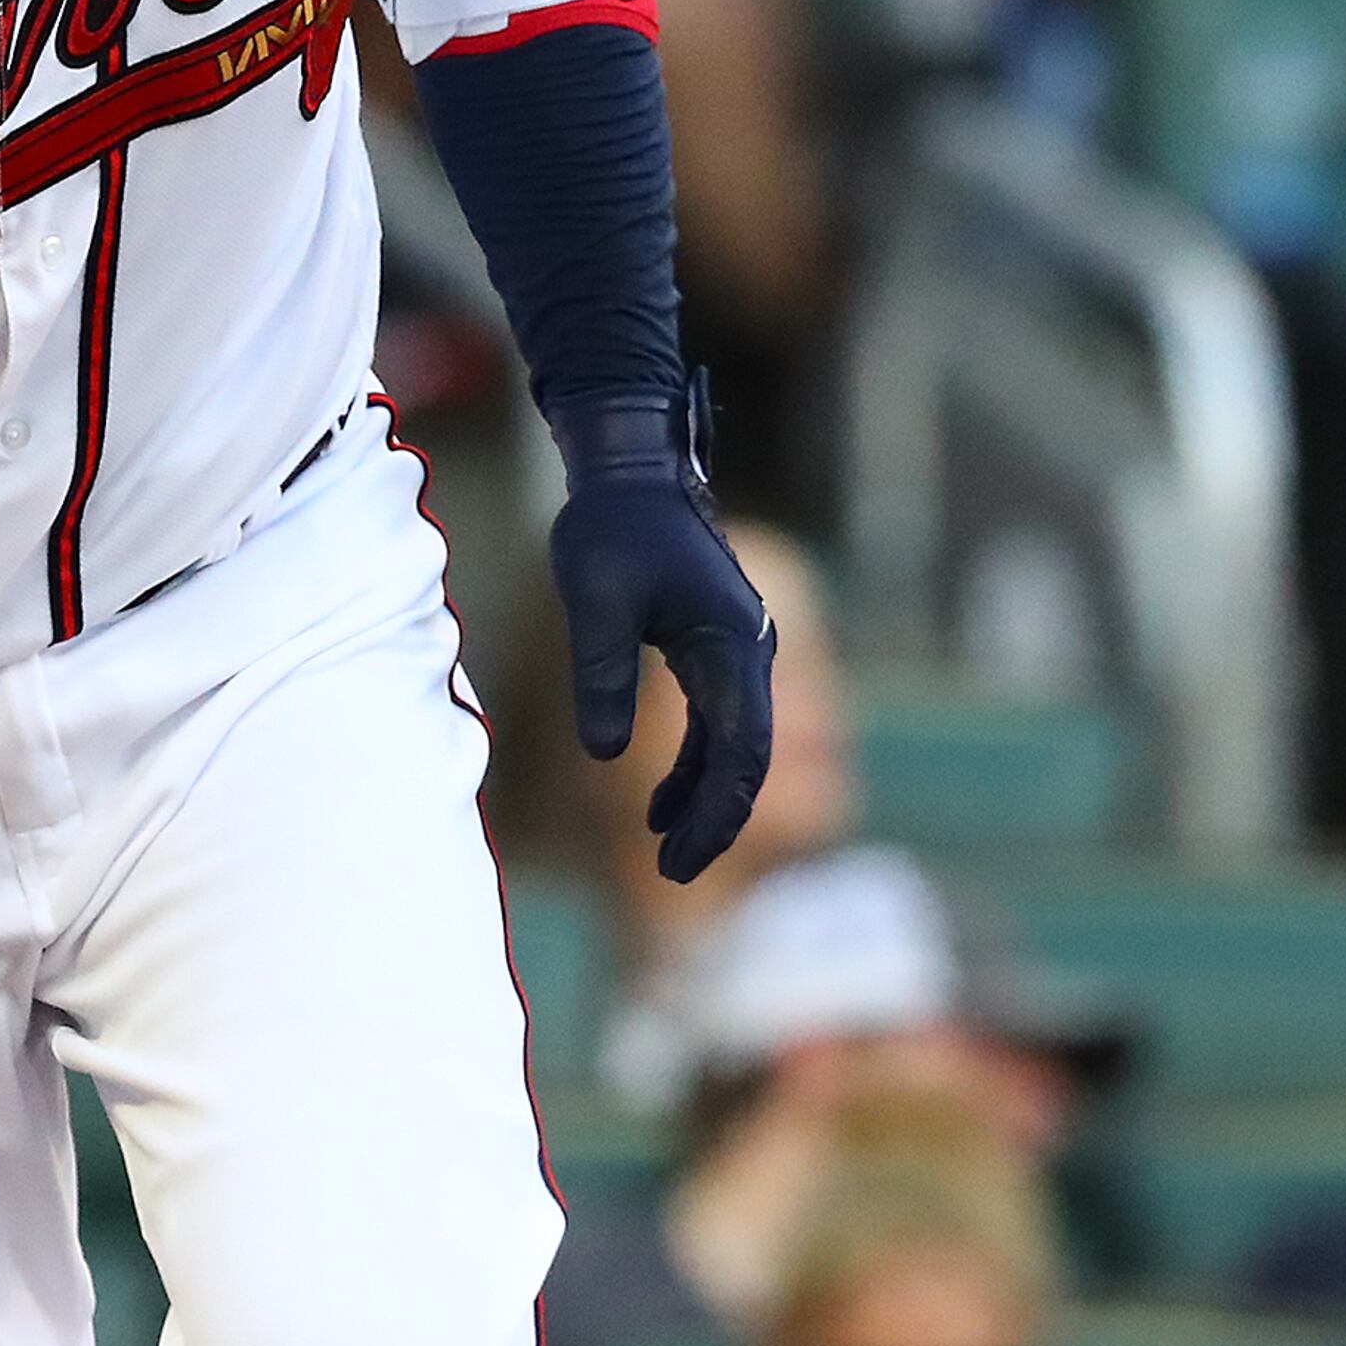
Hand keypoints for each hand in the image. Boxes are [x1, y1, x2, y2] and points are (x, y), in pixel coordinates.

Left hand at [548, 386, 774, 885]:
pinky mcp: (715, 650)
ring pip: (734, 746)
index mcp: (733, 646)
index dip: (715, 815)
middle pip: (746, 760)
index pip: (741, 753)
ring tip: (663, 851)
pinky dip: (693, 766)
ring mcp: (737, 652)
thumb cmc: (612, 528)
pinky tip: (657, 801)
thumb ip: (602, 674)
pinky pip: (717, 724)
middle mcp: (750, 654)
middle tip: (672, 875)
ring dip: (703, 799)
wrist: (634, 470)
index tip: (675, 862)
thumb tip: (608, 757)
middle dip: (714, 821)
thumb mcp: (594, 602)